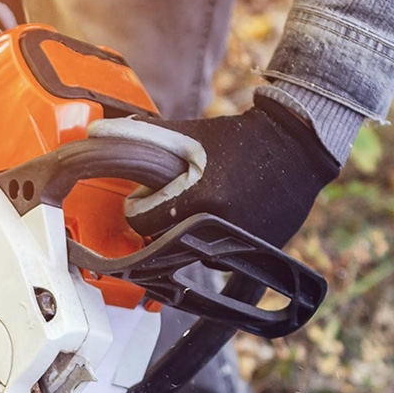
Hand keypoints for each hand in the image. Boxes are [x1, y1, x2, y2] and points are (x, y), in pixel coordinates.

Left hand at [88, 95, 340, 245]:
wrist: (298, 147)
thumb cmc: (238, 138)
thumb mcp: (190, 133)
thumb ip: (142, 136)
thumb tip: (94, 132)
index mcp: (198, 199)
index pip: (141, 222)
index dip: (140, 207)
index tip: (146, 197)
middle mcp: (217, 229)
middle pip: (161, 243)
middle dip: (160, 225)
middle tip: (173, 202)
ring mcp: (236, 247)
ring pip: (187, 254)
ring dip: (185, 236)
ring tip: (201, 207)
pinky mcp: (252, 255)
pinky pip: (214, 259)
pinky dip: (211, 243)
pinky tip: (222, 218)